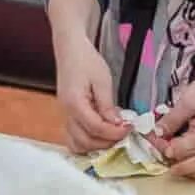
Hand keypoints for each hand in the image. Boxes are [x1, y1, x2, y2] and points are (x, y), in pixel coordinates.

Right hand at [54, 36, 127, 152]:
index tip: (129, 129)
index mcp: (74, 103)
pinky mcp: (67, 115)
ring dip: (95, 145)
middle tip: (123, 134)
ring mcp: (64, 115)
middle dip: (106, 142)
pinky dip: (86, 141)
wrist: (70, 48)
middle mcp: (65, 113)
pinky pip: (73, 136)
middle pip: (84, 141)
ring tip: (112, 136)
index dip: (114, 133)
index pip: (95, 128)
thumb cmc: (86, 60)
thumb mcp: (102, 80)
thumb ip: (108, 105)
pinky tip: (100, 135)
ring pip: (76, 143)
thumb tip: (117, 125)